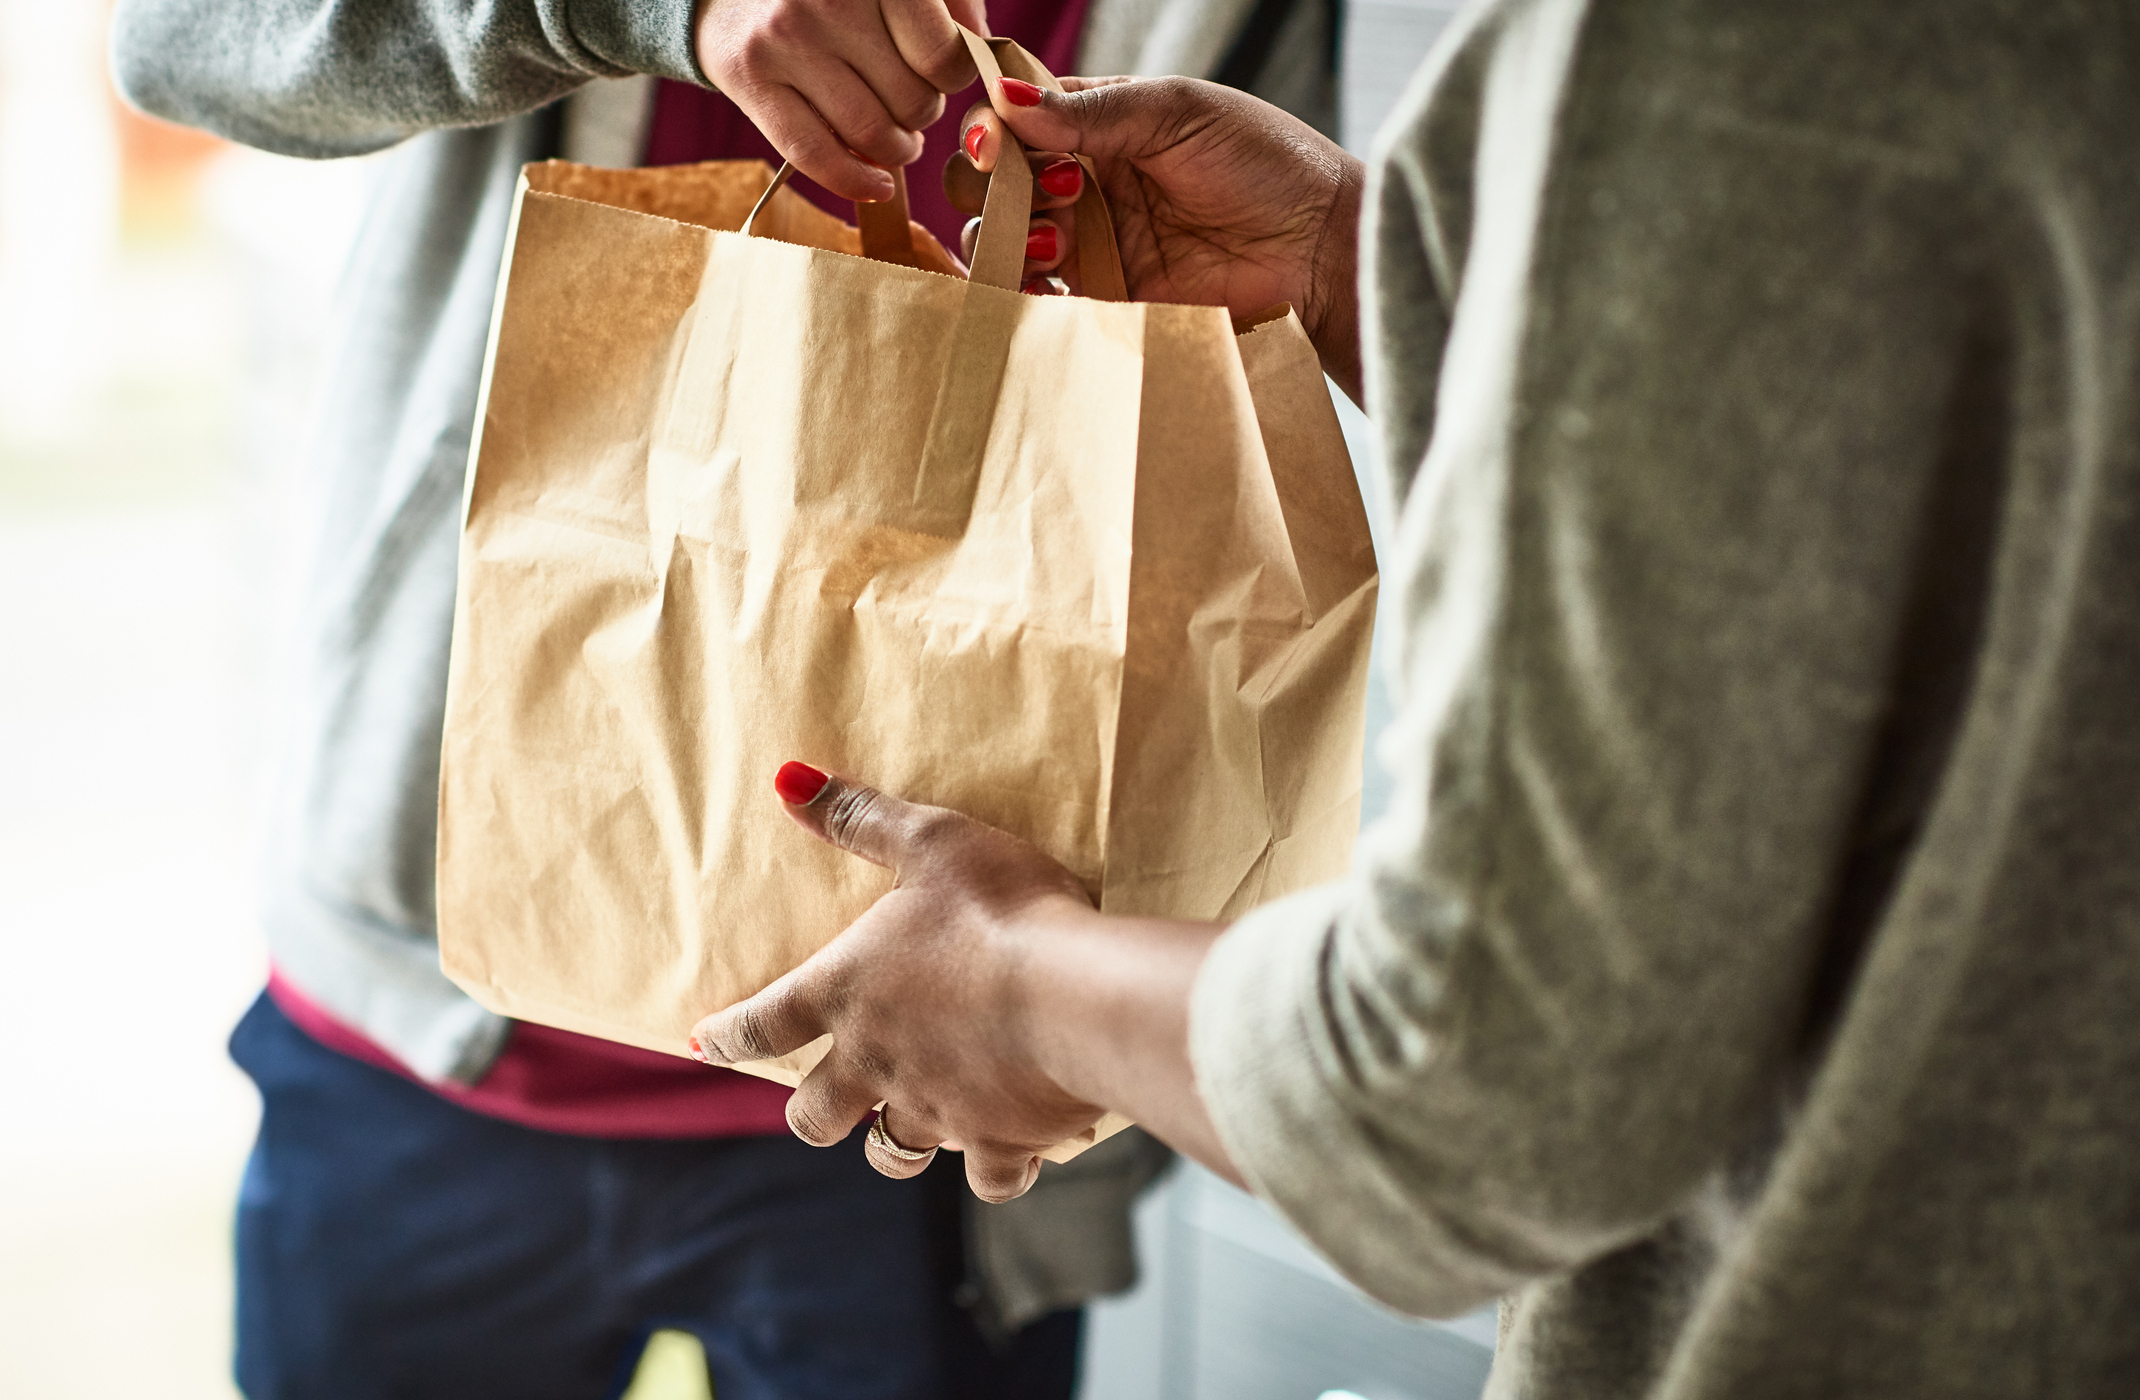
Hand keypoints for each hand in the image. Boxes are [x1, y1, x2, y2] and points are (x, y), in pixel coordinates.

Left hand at [692, 763, 1113, 1201]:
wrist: (1077, 996)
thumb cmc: (999, 909)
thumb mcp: (932, 842)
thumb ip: (859, 817)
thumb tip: (787, 780)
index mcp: (847, 992)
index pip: (763, 1023)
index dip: (728, 1034)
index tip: (704, 1043)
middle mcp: (876, 1063)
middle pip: (812, 1115)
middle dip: (810, 1113)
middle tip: (819, 1103)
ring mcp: (935, 1109)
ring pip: (891, 1151)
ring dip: (892, 1141)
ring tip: (910, 1126)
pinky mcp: (998, 1141)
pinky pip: (987, 1177)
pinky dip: (994, 1166)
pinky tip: (1012, 1147)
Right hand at [695, 0, 989, 202]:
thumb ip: (951, 4)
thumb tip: (982, 53)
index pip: (942, 55)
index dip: (953, 76)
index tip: (940, 73)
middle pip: (911, 100)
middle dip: (922, 111)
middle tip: (907, 98)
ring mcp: (785, 39)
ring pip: (872, 134)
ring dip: (898, 149)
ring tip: (896, 135)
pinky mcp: (751, 79)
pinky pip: (817, 157)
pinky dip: (857, 183)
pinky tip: (878, 185)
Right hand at [949, 75, 1365, 398]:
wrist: (1320, 253)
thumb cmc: (1268, 166)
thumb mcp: (1177, 114)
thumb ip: (1090, 111)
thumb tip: (1005, 103)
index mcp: (1100, 124)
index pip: (1015, 117)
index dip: (992, 126)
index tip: (999, 139)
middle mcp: (1086, 183)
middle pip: (993, 182)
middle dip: (993, 185)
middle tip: (1040, 188)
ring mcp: (1092, 244)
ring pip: (1003, 241)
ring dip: (1008, 237)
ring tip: (1059, 239)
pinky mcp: (1106, 301)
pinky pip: (1038, 300)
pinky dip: (1023, 291)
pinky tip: (1052, 280)